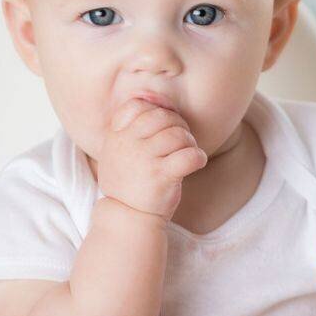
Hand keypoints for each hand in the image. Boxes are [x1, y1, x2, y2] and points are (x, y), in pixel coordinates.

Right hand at [96, 98, 207, 219]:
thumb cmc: (129, 182)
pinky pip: (190, 155)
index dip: (158, 111)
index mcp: (117, 135)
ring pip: (178, 134)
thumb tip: (155, 98)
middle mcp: (128, 144)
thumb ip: (130, 126)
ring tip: (187, 153)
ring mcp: (144, 160)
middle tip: (182, 141)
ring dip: (189, 142)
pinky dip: (198, 157)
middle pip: (163, 117)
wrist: (128, 217)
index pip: (138, 106)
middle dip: (178, 125)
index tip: (164, 126)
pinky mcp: (162, 176)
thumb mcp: (117, 151)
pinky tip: (195, 163)